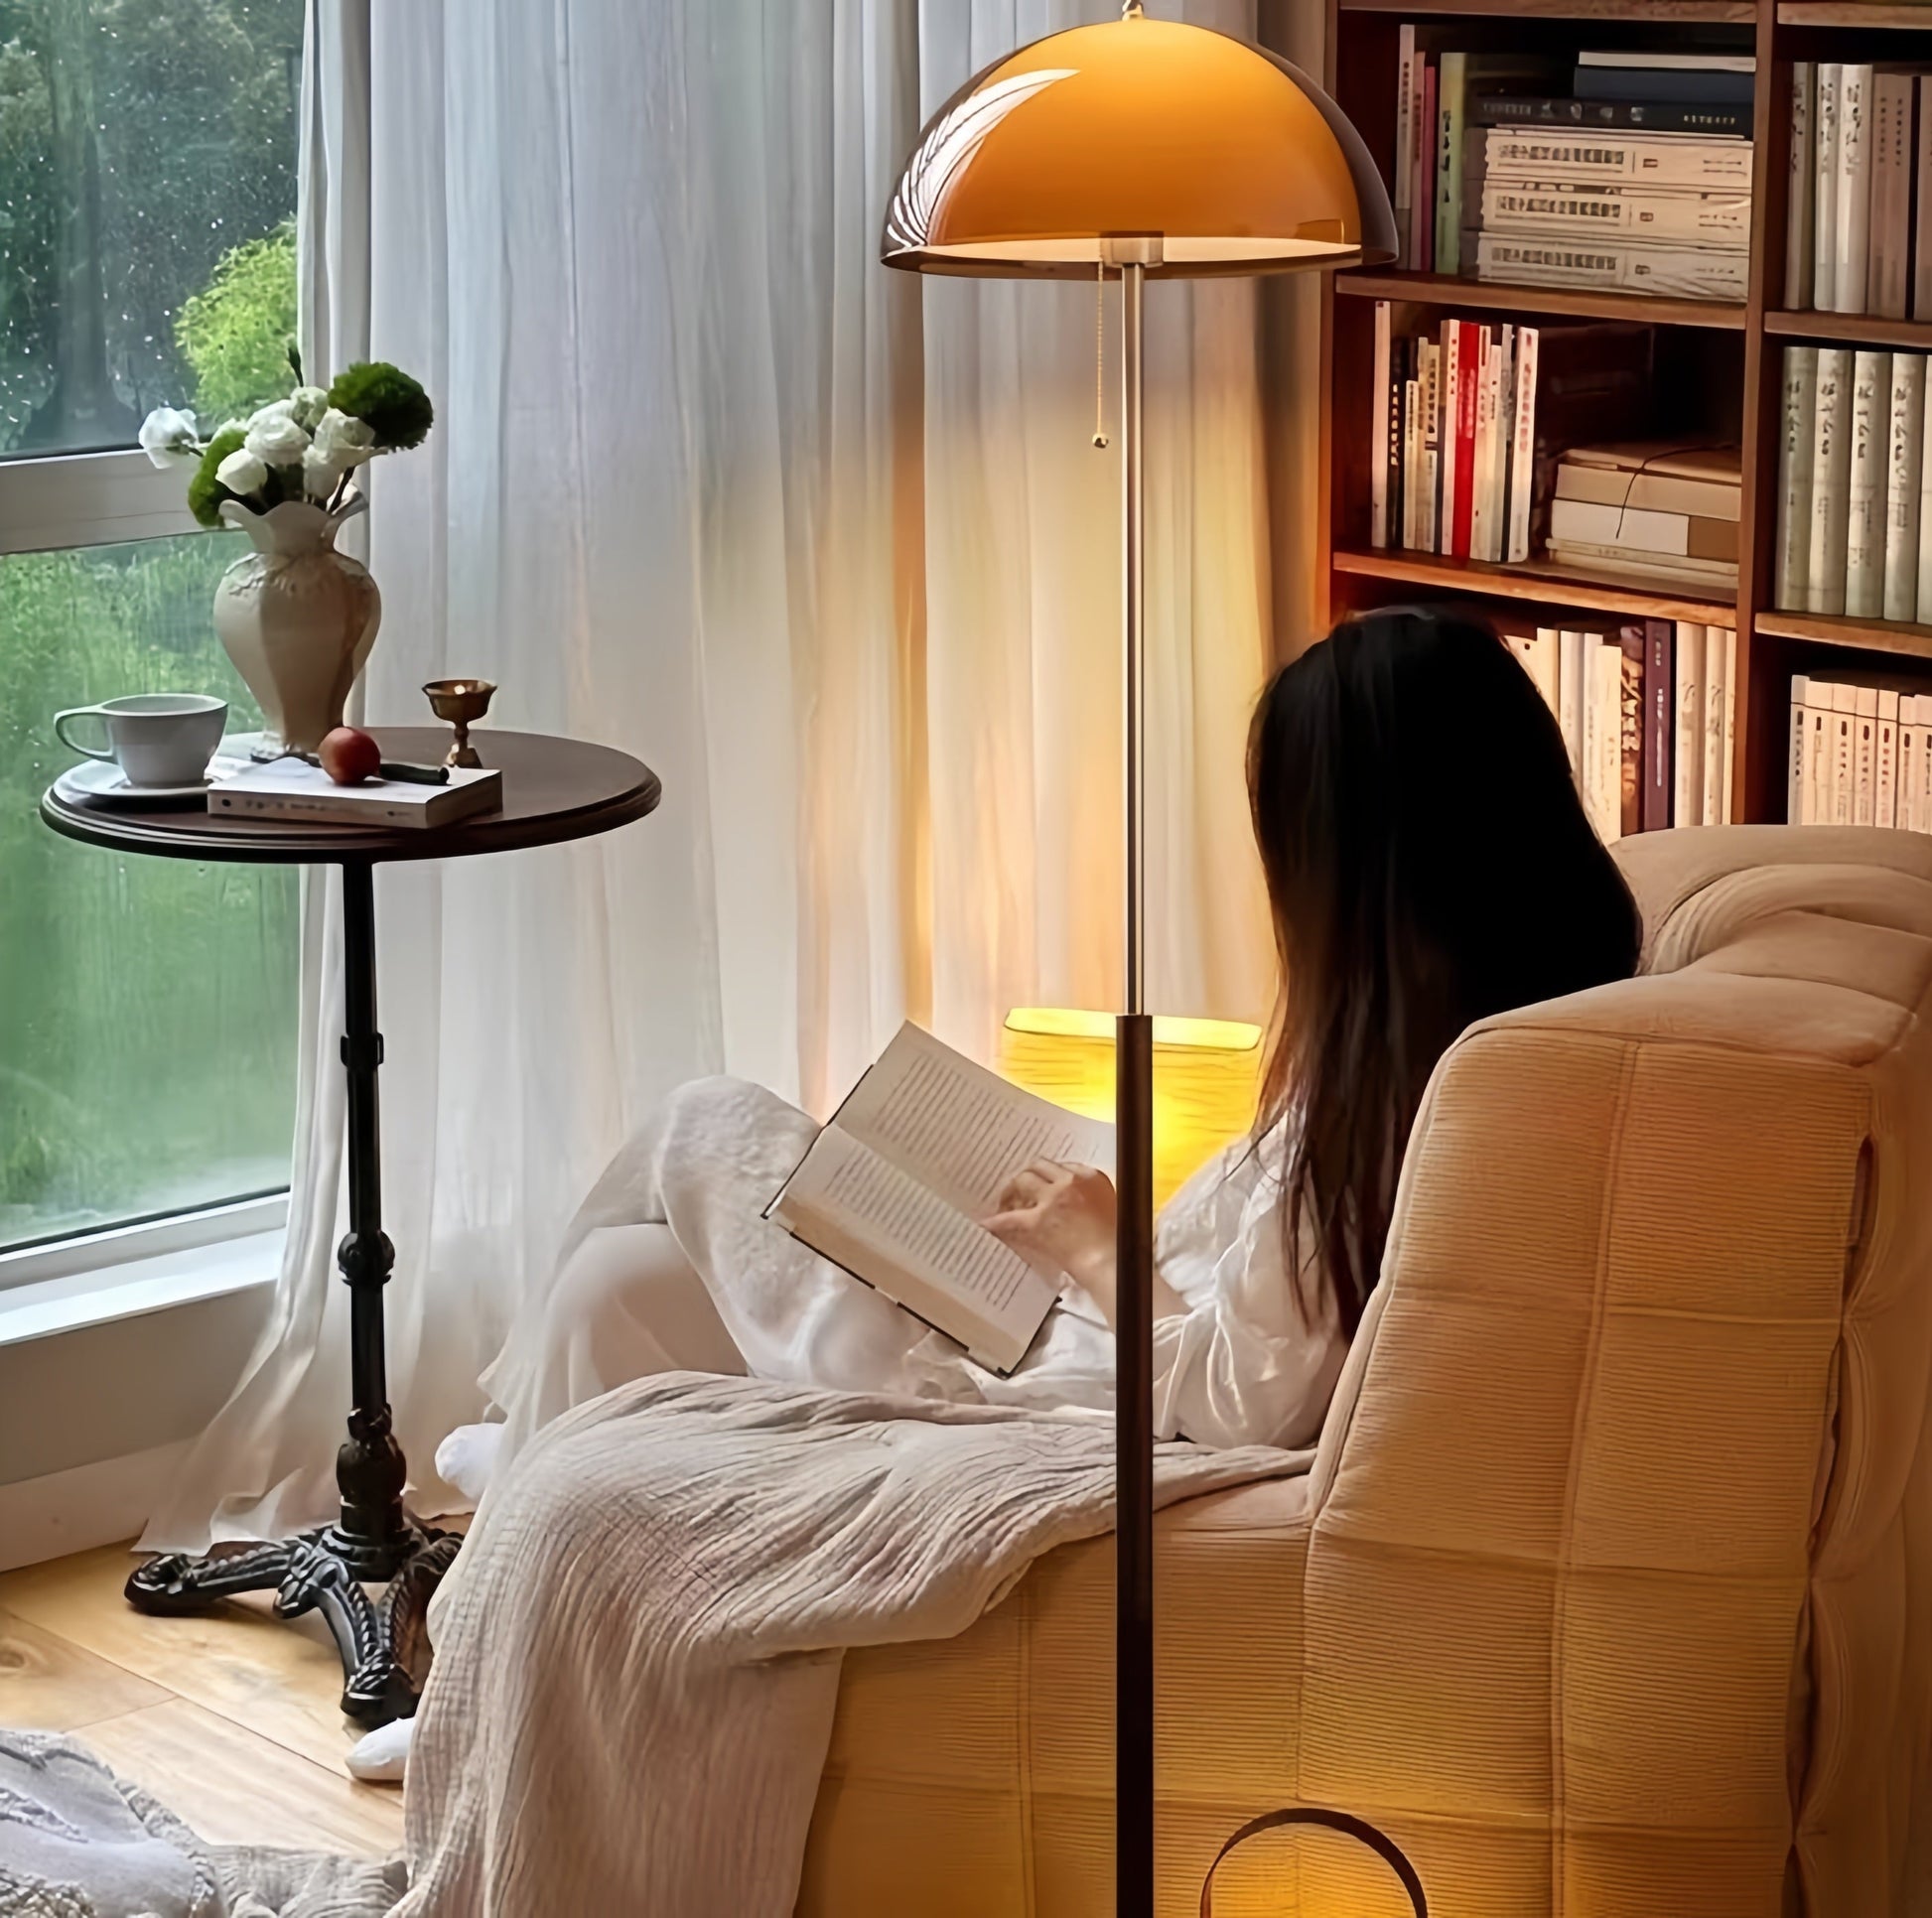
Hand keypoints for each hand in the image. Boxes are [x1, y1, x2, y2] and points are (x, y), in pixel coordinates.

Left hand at [982, 1159, 1117, 1296]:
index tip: (1041, 1181)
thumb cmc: (1116, 1241)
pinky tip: (985, 1224)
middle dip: (1027, 1177)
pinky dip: (995, 1222)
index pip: (1061, 1166)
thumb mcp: (1109, 1206)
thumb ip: (1089, 1195)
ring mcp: (1051, 1199)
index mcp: (1091, 1176)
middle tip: (1019, 1189)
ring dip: (1012, 1191)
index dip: (1048, 1175)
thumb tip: (1069, 1199)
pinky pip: (1009, 1218)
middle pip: (1039, 1167)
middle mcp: (1069, 1182)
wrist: (1110, 1261)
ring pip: (1023, 1182)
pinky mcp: (1037, 1221)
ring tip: (1005, 1202)